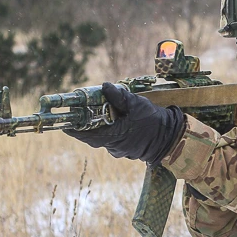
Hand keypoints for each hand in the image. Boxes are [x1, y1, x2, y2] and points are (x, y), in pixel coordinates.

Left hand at [64, 82, 184, 164]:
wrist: (172, 139)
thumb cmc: (154, 122)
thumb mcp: (137, 105)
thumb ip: (119, 96)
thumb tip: (104, 86)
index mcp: (113, 136)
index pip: (86, 135)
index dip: (74, 128)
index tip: (65, 121)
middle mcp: (114, 146)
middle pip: (93, 136)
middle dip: (86, 124)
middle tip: (81, 112)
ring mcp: (120, 149)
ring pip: (103, 137)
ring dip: (100, 126)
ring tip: (101, 111)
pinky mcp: (127, 150)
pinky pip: (113, 139)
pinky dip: (110, 129)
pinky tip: (116, 119)